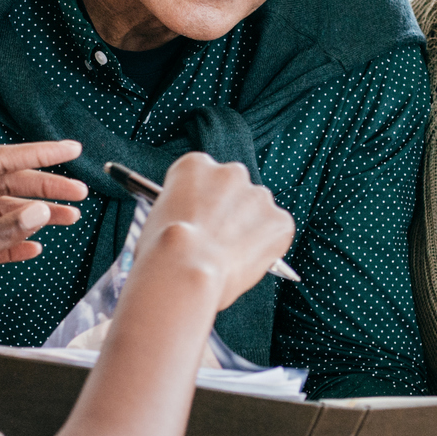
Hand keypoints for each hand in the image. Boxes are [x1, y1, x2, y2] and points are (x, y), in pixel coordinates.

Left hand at [0, 140, 89, 326]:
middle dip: (43, 187)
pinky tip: (36, 248)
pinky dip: (15, 243)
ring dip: (35, 216)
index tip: (69, 151)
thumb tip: (38, 213)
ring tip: (70, 220)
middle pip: (4, 185)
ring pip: (2, 213)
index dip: (36, 153)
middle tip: (79, 194)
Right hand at [132, 153, 294, 312]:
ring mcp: (257, 195)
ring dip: (249, 228)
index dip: (201, 204)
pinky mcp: (279, 220)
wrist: (184, 270)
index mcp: (195, 166)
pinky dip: (268, 246)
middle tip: (217, 240)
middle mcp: (229, 172)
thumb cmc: (163, 251)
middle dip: (230, 212)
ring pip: (257, 210)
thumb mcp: (157, 218)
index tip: (200, 220)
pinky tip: (247, 261)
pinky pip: (277, 232)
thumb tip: (191, 228)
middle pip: (234, 189)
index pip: (203, 178)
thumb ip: (182, 212)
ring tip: (230, 256)